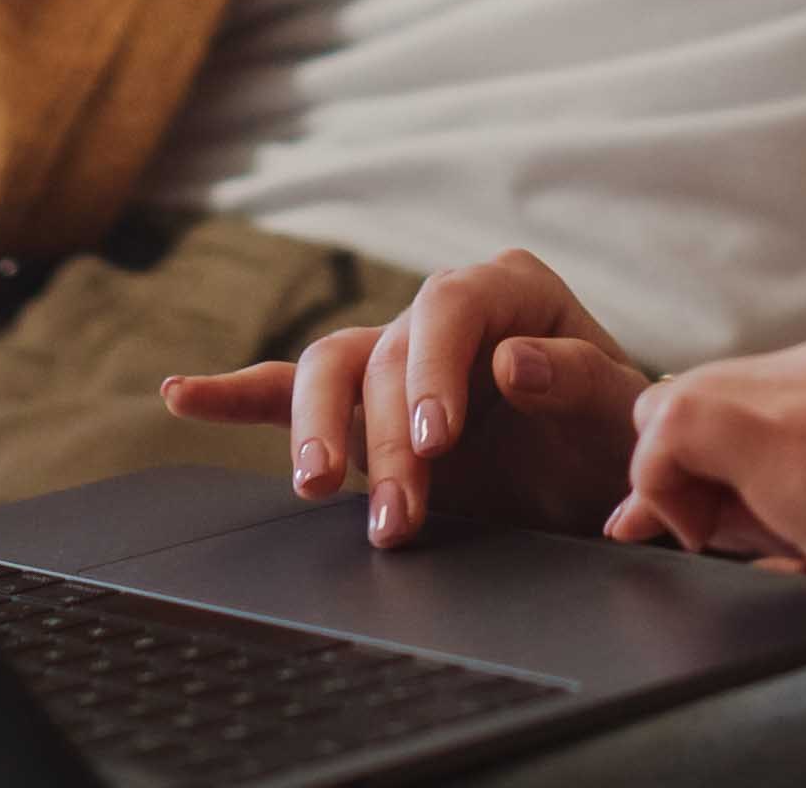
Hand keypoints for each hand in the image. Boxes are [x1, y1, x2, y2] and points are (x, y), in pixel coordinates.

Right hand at [158, 249, 652, 547]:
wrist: (605, 486)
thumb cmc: (620, 443)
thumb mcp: (622, 417)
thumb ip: (583, 382)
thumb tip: (514, 360)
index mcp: (509, 290)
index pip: (450, 306)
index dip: (431, 367)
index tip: (434, 439)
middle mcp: (442, 312)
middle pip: (381, 351)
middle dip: (381, 438)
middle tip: (398, 516)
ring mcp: (392, 354)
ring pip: (327, 371)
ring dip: (317, 435)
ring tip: (316, 491)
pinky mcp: (358, 405)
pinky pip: (286, 390)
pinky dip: (236, 394)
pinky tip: (183, 395)